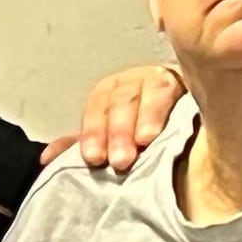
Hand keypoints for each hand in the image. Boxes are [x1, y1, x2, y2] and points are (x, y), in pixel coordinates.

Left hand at [41, 63, 186, 170]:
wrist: (187, 127)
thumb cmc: (140, 134)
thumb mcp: (108, 139)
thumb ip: (82, 146)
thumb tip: (46, 158)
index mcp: (113, 92)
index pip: (99, 104)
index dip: (93, 129)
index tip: (93, 157)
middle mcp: (138, 82)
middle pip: (124, 99)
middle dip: (119, 130)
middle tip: (120, 160)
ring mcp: (168, 81)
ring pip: (154, 91)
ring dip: (148, 116)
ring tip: (146, 141)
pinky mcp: (195, 87)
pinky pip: (186, 92)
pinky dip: (179, 106)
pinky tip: (178, 124)